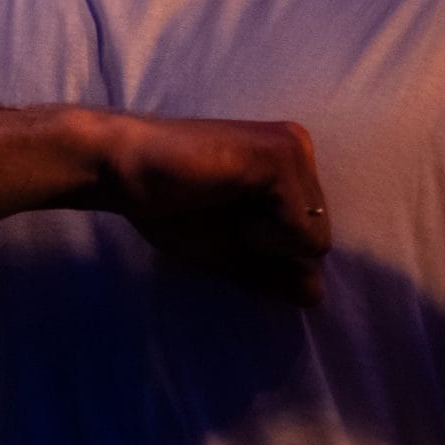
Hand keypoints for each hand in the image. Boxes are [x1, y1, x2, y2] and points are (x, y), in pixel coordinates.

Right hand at [91, 113, 329, 306]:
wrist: (124, 170)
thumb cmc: (169, 206)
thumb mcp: (229, 250)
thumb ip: (272, 272)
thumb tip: (317, 296)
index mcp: (291, 167)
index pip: (312, 238)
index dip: (268, 250)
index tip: (224, 217)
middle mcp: (300, 148)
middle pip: (320, 237)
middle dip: (269, 246)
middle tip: (221, 212)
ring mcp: (293, 148)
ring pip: (315, 237)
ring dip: (264, 240)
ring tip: (221, 204)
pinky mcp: (280, 156)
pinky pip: (300, 230)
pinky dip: (262, 234)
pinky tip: (223, 198)